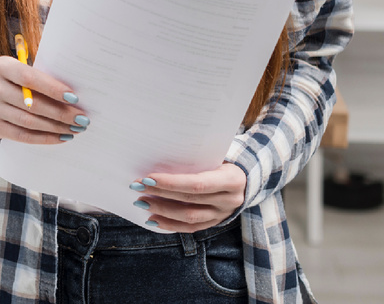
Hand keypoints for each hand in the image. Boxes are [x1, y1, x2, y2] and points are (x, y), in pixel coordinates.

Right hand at [0, 55, 87, 143]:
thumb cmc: (16, 81)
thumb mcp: (23, 70)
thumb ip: (42, 78)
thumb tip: (73, 97)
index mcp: (1, 67)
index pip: (29, 78)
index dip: (52, 88)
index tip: (74, 98)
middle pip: (31, 103)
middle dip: (60, 113)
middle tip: (81, 119)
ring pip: (29, 122)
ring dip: (56, 127)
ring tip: (74, 129)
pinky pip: (23, 136)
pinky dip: (45, 138)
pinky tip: (61, 137)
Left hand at [130, 163, 246, 231]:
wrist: (247, 178)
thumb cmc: (223, 160)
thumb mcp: (215, 155)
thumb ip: (195, 157)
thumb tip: (157, 154)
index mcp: (232, 179)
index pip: (197, 184)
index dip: (171, 183)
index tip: (147, 177)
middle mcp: (229, 200)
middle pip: (189, 200)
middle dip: (160, 193)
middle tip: (136, 186)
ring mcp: (223, 214)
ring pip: (189, 217)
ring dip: (162, 210)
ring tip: (141, 202)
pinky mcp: (215, 223)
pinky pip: (191, 228)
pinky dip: (169, 224)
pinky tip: (152, 219)